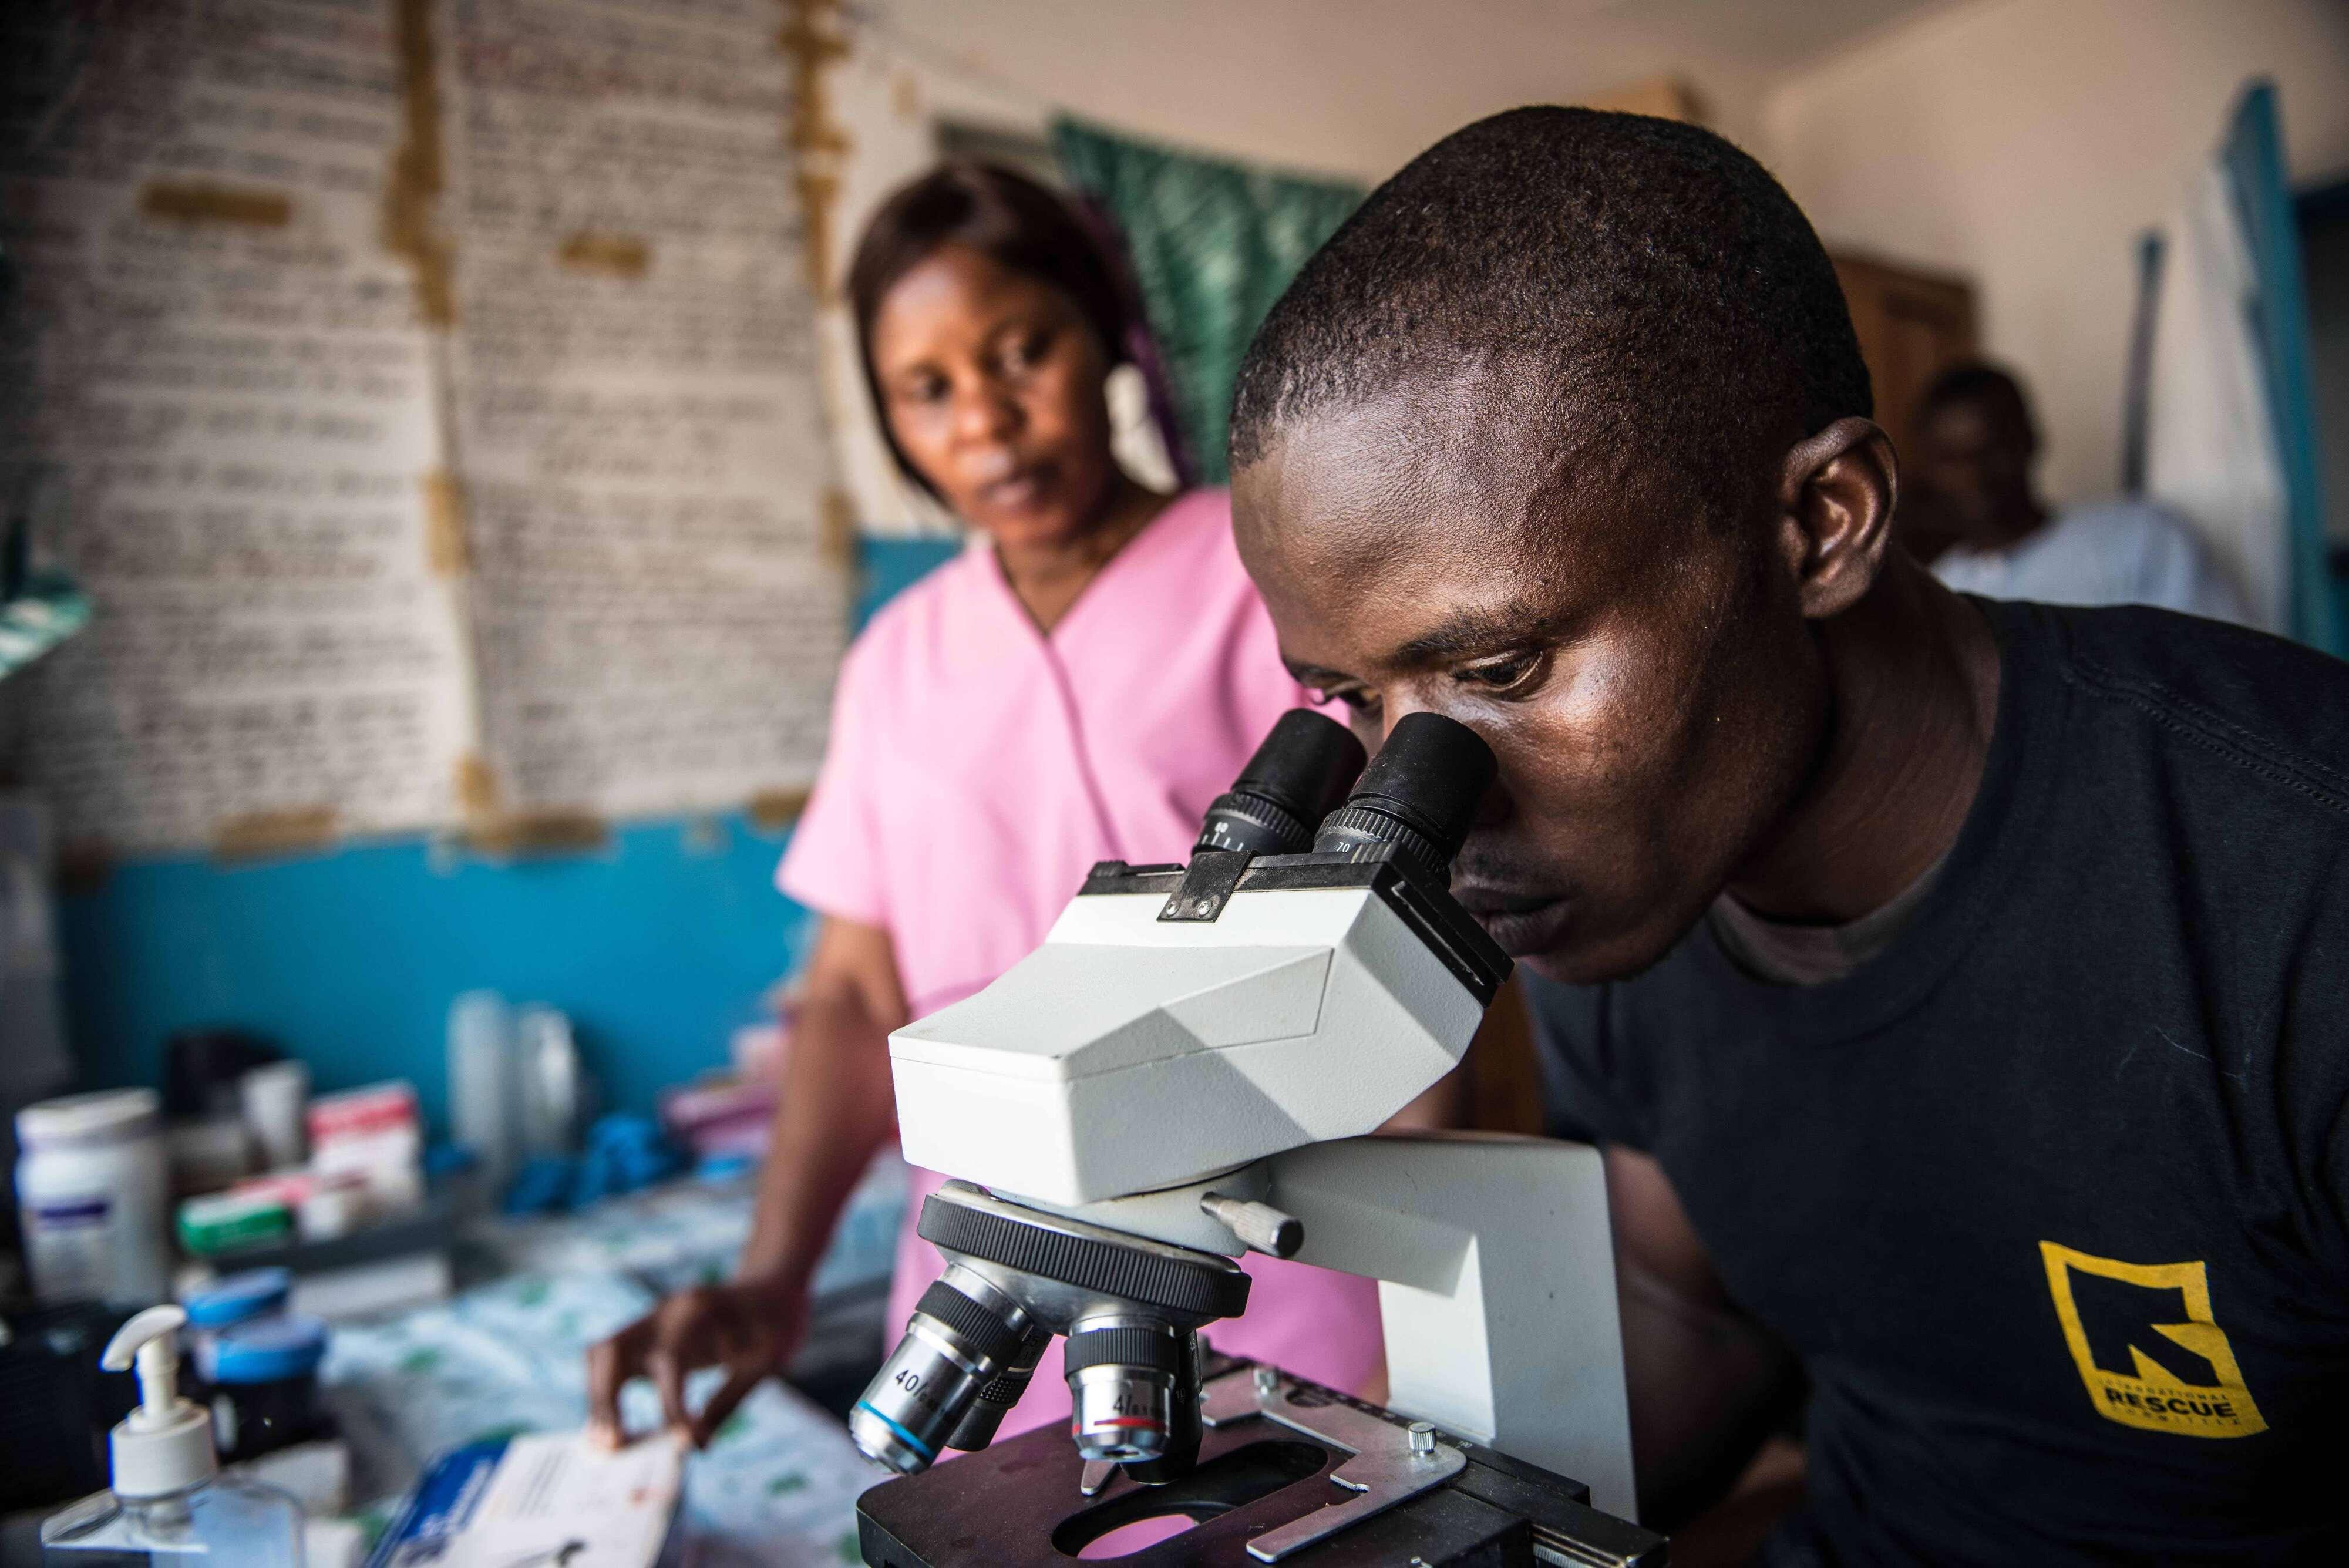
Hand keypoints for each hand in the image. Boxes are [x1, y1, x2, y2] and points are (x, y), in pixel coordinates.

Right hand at [585, 1273, 807, 1448]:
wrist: (773, 1285)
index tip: (683, 1445)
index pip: (673, 1363)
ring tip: (605, 1442)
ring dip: (597, 1398)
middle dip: (607, 1402)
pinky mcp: (646, 1333)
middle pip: (613, 1350)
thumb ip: (729, 1399)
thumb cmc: (776, 1323)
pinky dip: (603, 1392)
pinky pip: (607, 1359)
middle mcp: (667, 1312)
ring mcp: (652, 1320)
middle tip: (613, 1446)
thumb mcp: (768, 1359)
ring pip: (601, 1353)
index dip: (674, 1408)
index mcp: (701, 1312)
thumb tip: (698, 1446)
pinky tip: (611, 1426)